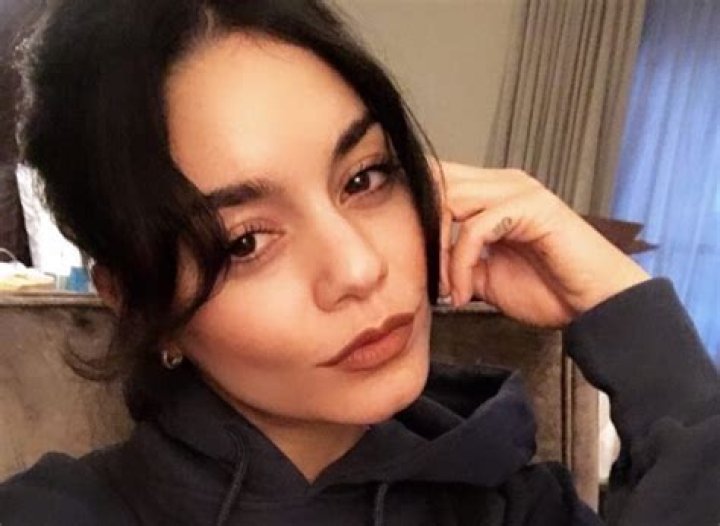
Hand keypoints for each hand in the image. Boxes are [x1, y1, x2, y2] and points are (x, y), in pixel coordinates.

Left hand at [433, 161, 650, 327]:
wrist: (595, 306)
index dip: (413, 214)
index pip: (438, 182)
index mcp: (492, 193)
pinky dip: (460, 264)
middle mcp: (504, 183)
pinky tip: (463, 293)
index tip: (406, 259)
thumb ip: (457, 261)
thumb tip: (424, 263)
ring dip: (438, 250)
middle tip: (420, 273)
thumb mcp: (485, 276)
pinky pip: (475, 228)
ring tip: (445, 288)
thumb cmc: (549, 289)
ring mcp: (519, 191)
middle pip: (437, 183)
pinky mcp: (531, 207)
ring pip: (450, 199)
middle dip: (418, 229)